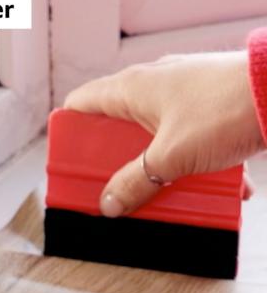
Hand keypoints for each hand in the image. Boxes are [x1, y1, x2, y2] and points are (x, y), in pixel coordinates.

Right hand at [64, 51, 264, 216]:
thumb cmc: (226, 108)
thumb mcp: (170, 157)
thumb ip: (136, 182)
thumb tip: (109, 203)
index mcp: (133, 89)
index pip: (83, 104)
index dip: (70, 132)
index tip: (66, 161)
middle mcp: (154, 88)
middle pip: (117, 130)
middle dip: (115, 164)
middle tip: (113, 189)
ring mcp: (182, 99)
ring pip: (153, 141)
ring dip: (156, 171)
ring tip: (162, 195)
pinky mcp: (207, 112)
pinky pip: (187, 144)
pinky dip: (192, 168)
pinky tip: (206, 190)